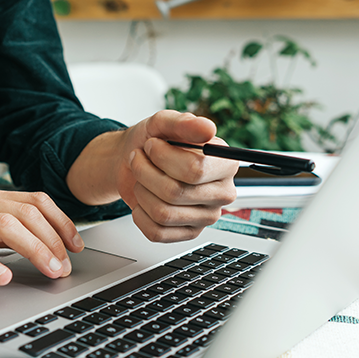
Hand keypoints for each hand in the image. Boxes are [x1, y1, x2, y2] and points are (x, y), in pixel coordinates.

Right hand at [0, 188, 84, 285]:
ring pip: (4, 226)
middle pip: (26, 213)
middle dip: (53, 239)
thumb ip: (3, 230)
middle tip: (65, 266)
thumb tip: (43, 244)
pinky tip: (3, 277)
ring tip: (48, 270)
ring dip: (34, 249)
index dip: (61, 221)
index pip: (35, 200)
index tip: (77, 244)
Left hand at [117, 111, 237, 241]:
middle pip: (175, 192)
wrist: (134, 161)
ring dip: (141, 191)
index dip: (163, 157)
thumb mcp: (163, 123)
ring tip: (141, 177)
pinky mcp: (189, 234)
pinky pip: (157, 232)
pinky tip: (144, 199)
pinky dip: (140, 214)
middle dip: (145, 172)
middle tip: (139, 159)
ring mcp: (207, 217)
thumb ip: (184, 123)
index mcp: (225, 164)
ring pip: (163, 213)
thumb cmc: (153, 143)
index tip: (151, 145)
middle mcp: (222, 193)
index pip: (195, 169)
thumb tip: (208, 128)